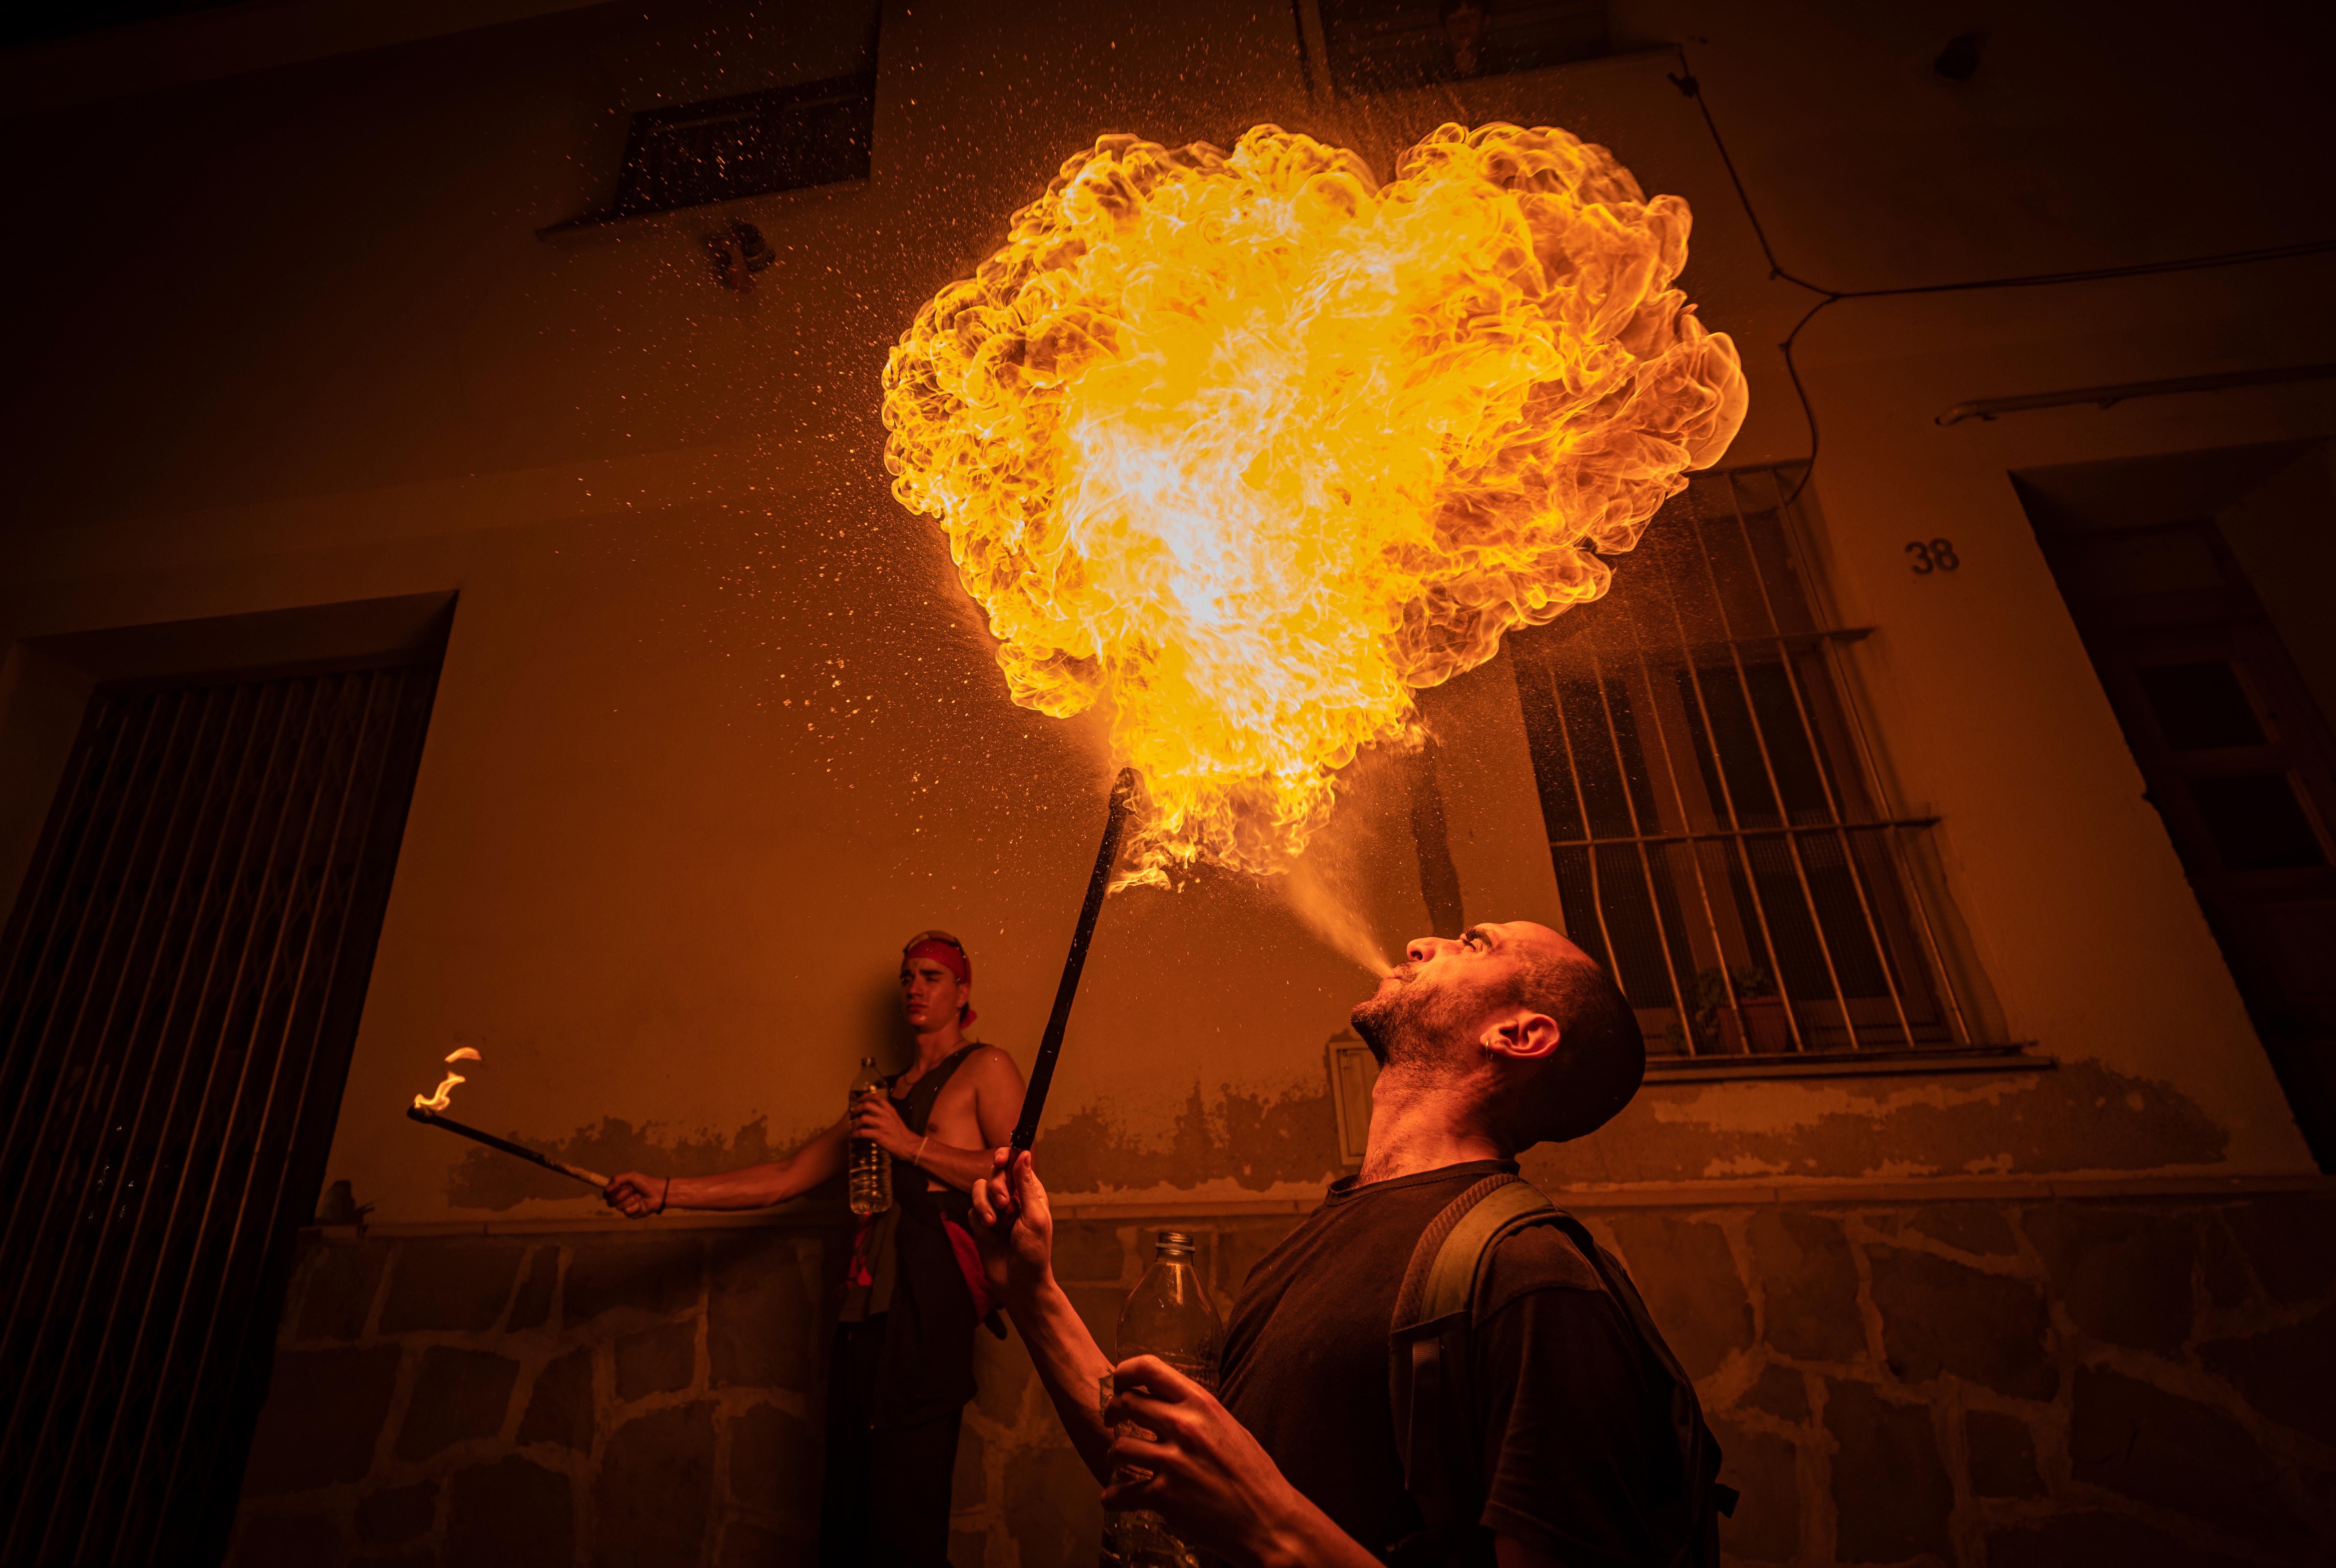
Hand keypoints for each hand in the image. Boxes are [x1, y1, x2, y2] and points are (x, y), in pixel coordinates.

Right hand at [604, 1172, 662, 1218]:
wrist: (658, 1193)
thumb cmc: (645, 1183)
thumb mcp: (631, 1176)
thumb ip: (617, 1179)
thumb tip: (606, 1189)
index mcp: (618, 1190)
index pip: (606, 1194)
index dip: (609, 1191)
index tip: (616, 1187)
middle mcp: (620, 1199)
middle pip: (610, 1201)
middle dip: (621, 1194)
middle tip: (631, 1189)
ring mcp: (625, 1207)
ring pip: (619, 1207)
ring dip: (630, 1199)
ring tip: (639, 1196)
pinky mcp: (632, 1214)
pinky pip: (628, 1212)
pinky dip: (635, 1206)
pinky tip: (641, 1203)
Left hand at [849, 1091, 912, 1156]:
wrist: (909, 1145)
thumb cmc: (901, 1132)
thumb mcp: (895, 1118)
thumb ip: (885, 1113)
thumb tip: (873, 1112)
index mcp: (889, 1109)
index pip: (876, 1096)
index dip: (865, 1096)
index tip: (859, 1100)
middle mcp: (885, 1115)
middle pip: (866, 1105)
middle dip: (857, 1109)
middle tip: (853, 1114)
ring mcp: (881, 1125)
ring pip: (863, 1118)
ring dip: (855, 1123)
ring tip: (854, 1127)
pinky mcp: (878, 1135)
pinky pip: (863, 1132)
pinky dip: (856, 1134)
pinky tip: (855, 1136)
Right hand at [967, 1147, 1053, 1302]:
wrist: (1018, 1282)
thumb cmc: (1034, 1251)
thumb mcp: (1034, 1215)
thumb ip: (1025, 1184)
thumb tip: (1024, 1154)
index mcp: (1030, 1193)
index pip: (1015, 1164)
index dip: (1006, 1158)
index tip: (1000, 1161)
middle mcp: (1011, 1198)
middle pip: (994, 1174)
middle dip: (996, 1186)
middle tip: (1003, 1204)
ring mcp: (995, 1210)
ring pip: (978, 1189)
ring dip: (985, 1204)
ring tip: (994, 1223)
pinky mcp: (981, 1223)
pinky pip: (971, 1210)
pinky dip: (979, 1221)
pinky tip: (990, 1234)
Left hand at [1104, 1355, 1336, 1567]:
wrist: (1269, 1521)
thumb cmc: (1255, 1476)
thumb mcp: (1230, 1428)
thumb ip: (1199, 1414)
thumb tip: (1173, 1405)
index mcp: (1202, 1404)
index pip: (1149, 1368)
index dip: (1125, 1372)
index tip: (1118, 1383)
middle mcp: (1184, 1427)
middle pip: (1127, 1403)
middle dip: (1111, 1411)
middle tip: (1111, 1421)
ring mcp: (1172, 1462)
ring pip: (1119, 1447)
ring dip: (1113, 1454)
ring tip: (1118, 1461)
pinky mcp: (1164, 1497)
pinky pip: (1122, 1492)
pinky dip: (1113, 1497)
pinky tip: (1113, 1498)